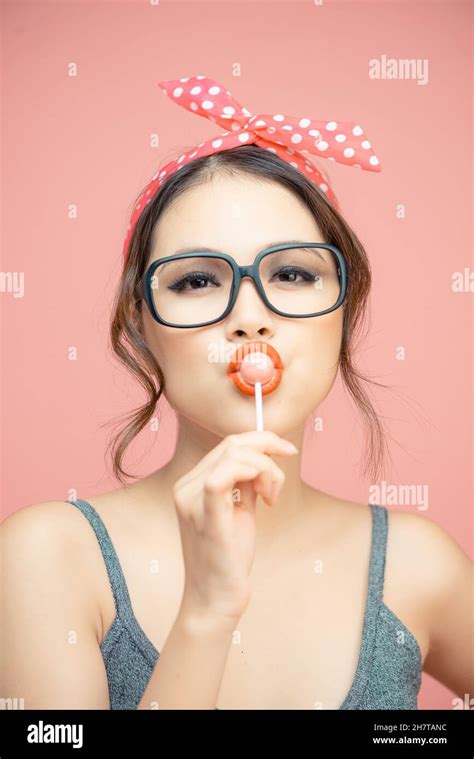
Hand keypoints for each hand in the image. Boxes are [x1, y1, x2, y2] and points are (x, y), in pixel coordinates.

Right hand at [173, 431, 297, 623]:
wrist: (216, 598)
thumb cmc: (228, 558)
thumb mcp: (240, 510)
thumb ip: (245, 483)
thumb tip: (263, 458)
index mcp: (191, 483)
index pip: (228, 444)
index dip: (262, 440)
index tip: (287, 451)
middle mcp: (185, 487)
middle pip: (232, 444)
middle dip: (268, 452)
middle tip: (278, 485)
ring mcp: (191, 501)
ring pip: (234, 455)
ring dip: (265, 470)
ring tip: (270, 498)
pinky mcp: (205, 517)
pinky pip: (221, 478)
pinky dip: (251, 474)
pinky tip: (264, 494)